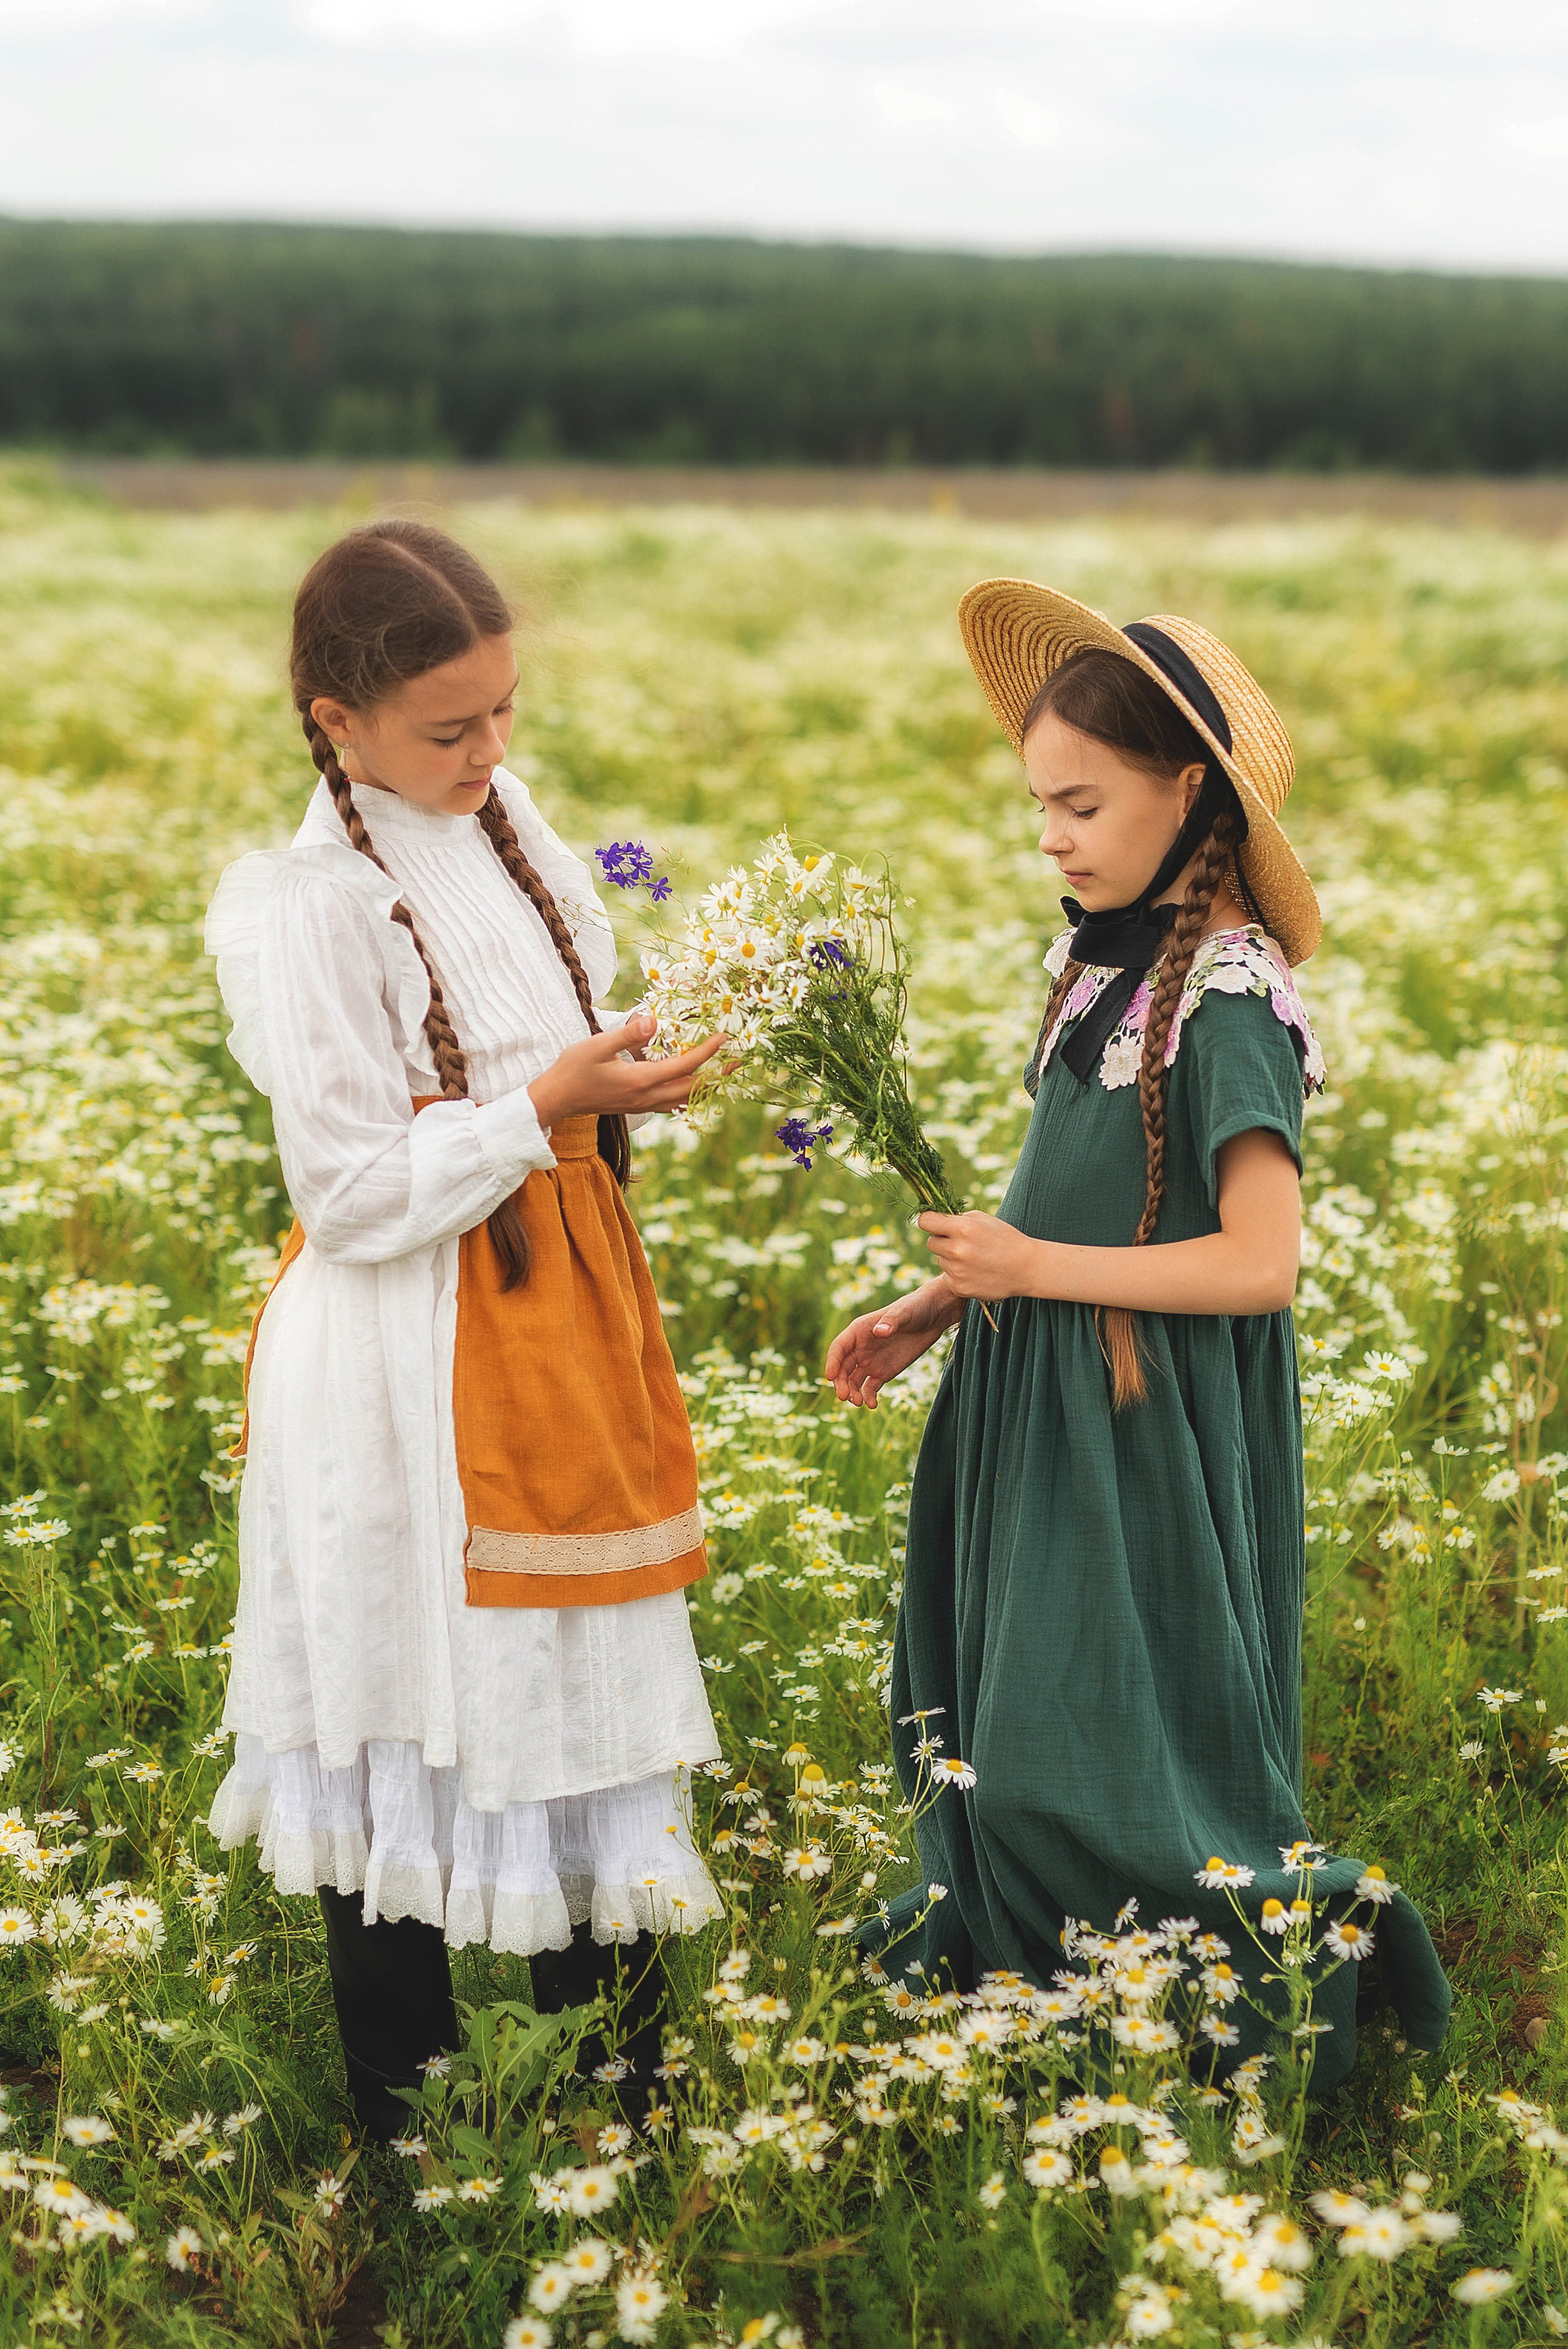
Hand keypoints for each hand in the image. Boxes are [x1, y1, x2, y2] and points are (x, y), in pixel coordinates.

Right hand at [528, 1014, 726, 1124]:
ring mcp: (642, 1105)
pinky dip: (686, 1095)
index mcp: (641, 1080)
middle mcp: (647, 1097)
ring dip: (704, 1086)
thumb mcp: (597, 1046)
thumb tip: (654, 1020)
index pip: (684, 1066)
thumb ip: (627, 1034)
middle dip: (717, 1074)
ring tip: (720, 1074)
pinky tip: (688, 1088)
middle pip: (692, 1088)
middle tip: (737, 1061)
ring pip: (683, 1099)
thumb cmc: (572, 1070)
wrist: (556, 1100)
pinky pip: (670, 1103)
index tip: (724, 1037)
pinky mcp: (636, 1106)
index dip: (706, 1052)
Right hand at [825, 1279, 960, 1408]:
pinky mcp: (883, 1373)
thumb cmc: (915, 1308)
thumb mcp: (903, 1312)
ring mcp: (870, 1362)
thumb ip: (891, 1321)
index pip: (839, 1348)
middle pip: (842, 1368)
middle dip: (841, 1383)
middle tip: (845, 1397)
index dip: (832, 1362)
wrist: (933, 1316)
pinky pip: (870, 1388)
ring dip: (852, 1392)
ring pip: (853, 1380)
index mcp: (859, 1331)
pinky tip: (872, 1405)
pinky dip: (869, 1397)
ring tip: (858, 1403)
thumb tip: (879, 1332)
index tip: (830, 1376)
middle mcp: (860, 1348)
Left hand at [916, 1210, 1039, 1300]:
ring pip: (940, 1260)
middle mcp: (956, 1249)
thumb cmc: (1005, 1239)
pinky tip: (975, 1271)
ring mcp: (957, 1270)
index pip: (925, 1221)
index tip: (934, 1223)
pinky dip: (957, 1274)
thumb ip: (956, 1218)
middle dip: (942, 1240)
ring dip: (951, 1258)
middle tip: (961, 1242)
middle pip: (930, 1242)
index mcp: (962, 1228)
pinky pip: (947, 1276)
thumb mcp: (983, 1219)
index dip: (929, 1220)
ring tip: (975, 1258)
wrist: (1026, 1268)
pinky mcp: (958, 1287)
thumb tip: (933, 1219)